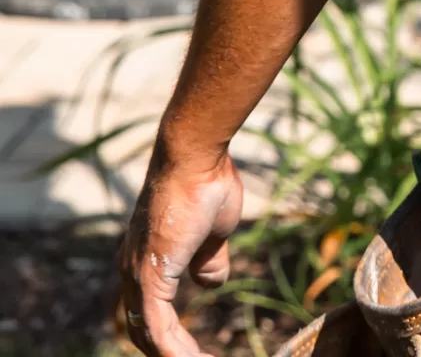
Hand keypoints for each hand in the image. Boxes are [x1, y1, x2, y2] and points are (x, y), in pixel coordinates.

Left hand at [119, 142, 243, 356]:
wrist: (196, 156)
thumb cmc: (207, 182)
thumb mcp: (214, 231)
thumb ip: (209, 258)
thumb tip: (211, 282)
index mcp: (145, 258)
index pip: (149, 312)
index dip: (170, 337)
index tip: (196, 354)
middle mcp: (132, 270)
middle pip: (144, 331)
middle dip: (171, 352)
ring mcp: (137, 276)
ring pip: (150, 335)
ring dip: (177, 356)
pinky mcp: (149, 278)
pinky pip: (158, 329)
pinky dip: (175, 351)